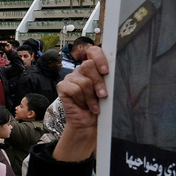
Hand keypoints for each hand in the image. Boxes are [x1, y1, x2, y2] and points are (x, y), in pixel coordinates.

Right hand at [52, 46, 108, 162]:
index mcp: (93, 67)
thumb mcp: (108, 91)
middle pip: (88, 66)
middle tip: (103, 95)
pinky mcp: (62, 86)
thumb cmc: (101, 108)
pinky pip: (74, 89)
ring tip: (93, 106)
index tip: (106, 71)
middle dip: (98, 83)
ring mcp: (71, 78)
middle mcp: (81, 70)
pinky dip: (81, 100)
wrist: (89, 124)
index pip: (93, 51)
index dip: (99, 58)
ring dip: (91, 97)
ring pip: (83, 81)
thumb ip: (108, 79)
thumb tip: (112, 72)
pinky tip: (83, 106)